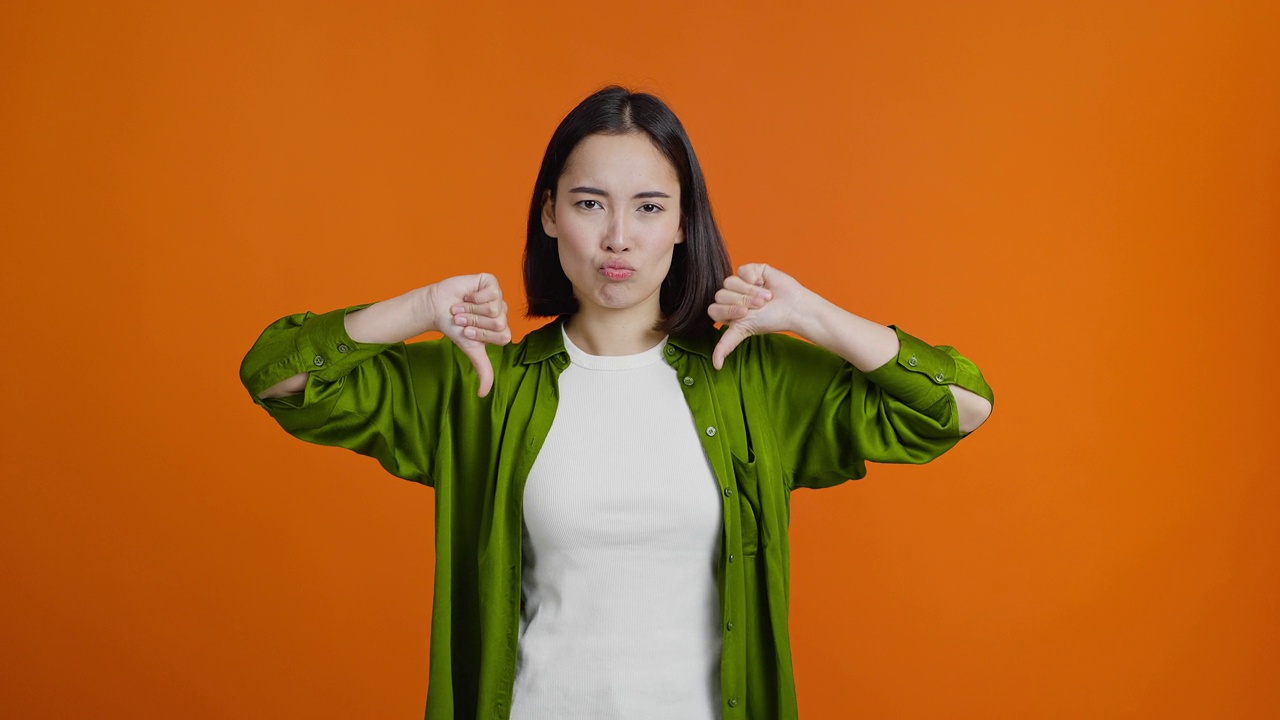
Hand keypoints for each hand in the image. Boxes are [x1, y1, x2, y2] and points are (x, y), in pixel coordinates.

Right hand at [425, 273, 511, 396]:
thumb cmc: (455, 328)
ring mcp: (498, 296)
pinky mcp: (490, 282)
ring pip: (494, 307)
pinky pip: (492, 292)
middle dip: (475, 322)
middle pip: (499, 321)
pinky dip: (476, 296)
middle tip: (463, 319)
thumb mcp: (471, 350)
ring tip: (462, 308)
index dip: (482, 335)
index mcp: (502, 329)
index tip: (468, 332)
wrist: (438, 308)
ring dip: (472, 310)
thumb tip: (483, 395)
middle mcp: (502, 312)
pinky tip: (468, 296)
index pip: (503, 336)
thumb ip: (483, 370)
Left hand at [708, 263, 810, 369]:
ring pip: (729, 282)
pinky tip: (764, 283)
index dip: (729, 310)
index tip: (746, 314)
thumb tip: (716, 366)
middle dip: (742, 301)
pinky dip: (754, 278)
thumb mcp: (743, 332)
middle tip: (759, 306)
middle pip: (720, 294)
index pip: (713, 308)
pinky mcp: (749, 270)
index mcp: (726, 311)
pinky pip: (741, 270)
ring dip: (750, 291)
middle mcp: (730, 296)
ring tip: (765, 297)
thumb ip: (726, 345)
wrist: (792, 307)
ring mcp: (739, 282)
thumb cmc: (770, 320)